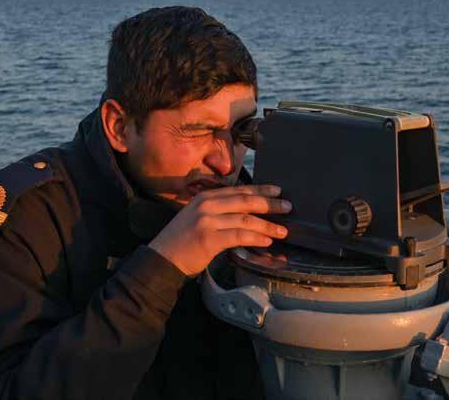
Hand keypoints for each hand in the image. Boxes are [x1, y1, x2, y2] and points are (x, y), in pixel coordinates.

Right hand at [148, 184, 290, 276]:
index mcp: (205, 196)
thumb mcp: (198, 216)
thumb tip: (248, 211)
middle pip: (245, 200)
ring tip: (282, 230)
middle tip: (287, 207)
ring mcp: (207, 220)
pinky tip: (267, 242)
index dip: (260, 190)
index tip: (277, 191)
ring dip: (267, 225)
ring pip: (245, 219)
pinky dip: (255, 238)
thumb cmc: (182, 241)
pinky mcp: (209, 238)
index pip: (239, 190)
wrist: (161, 259)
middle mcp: (206, 204)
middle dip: (269, 204)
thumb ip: (219, 210)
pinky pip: (239, 235)